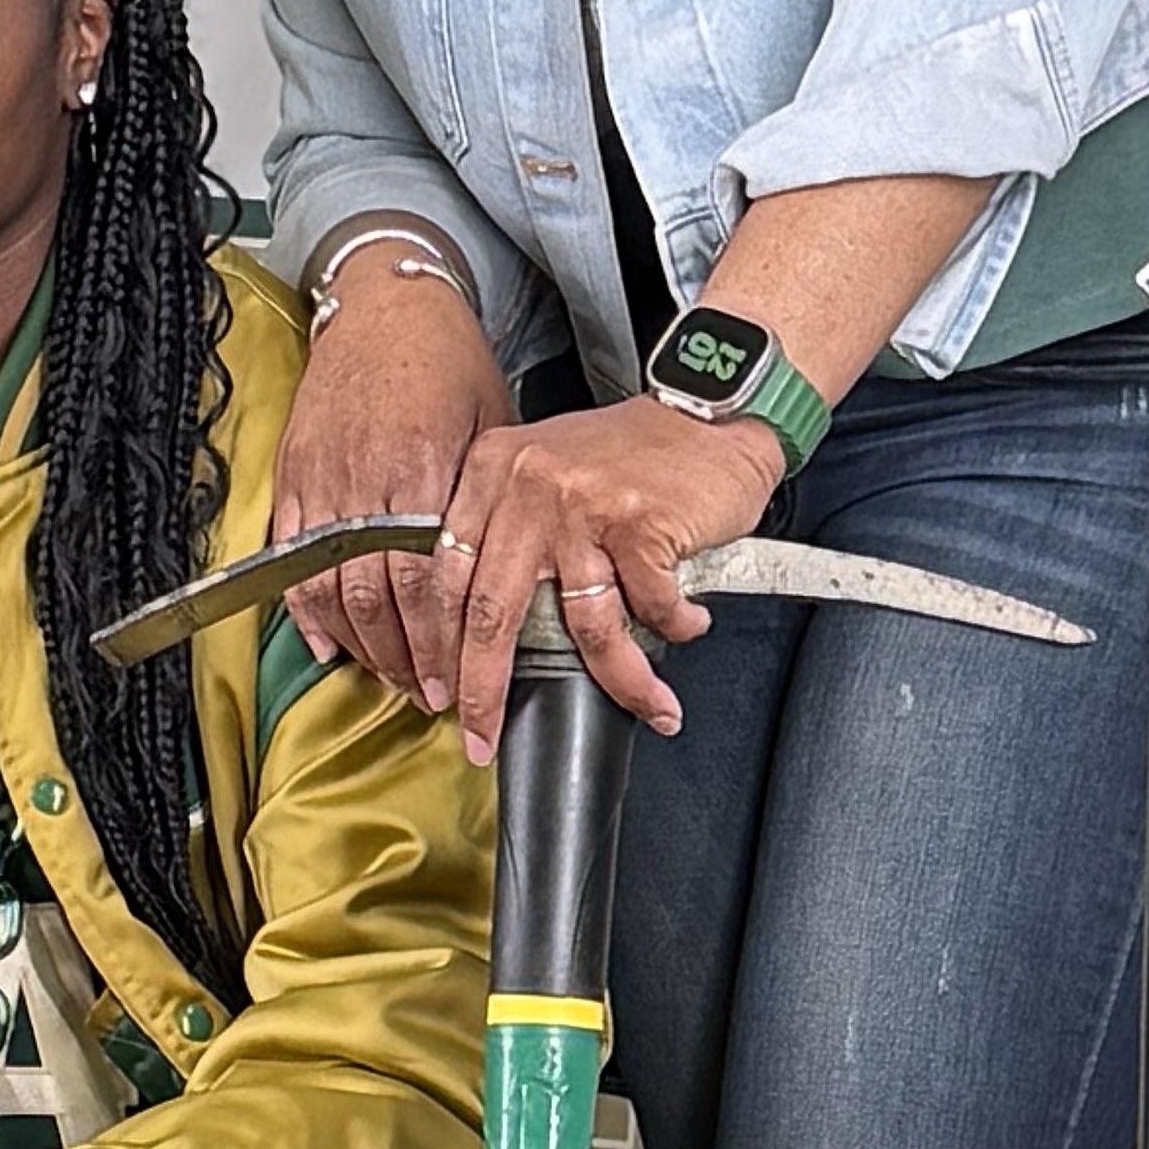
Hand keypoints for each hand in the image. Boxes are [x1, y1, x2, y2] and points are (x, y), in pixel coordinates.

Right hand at [273, 264, 509, 699]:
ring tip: (388, 677)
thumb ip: (484, 503)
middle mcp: (366, 483)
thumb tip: (503, 575)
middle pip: (376, 599)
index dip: (438, 643)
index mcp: (421, 471)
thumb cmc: (446, 361)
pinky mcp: (294, 479)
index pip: (427, 583)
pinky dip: (305, 611)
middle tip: (426, 696)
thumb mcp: (490, 426)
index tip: (455, 681)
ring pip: (330, 589)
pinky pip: (293, 562)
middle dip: (402, 659)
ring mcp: (322, 483)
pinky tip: (326, 645)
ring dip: (360, 646)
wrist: (385, 304)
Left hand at [431, 398, 782, 753]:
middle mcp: (527, 486)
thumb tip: (472, 629)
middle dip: (485, 692)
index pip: (445, 579)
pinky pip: (650, 606)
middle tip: (482, 741)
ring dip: (623, 681)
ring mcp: (582, 505)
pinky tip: (688, 626)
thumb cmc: (630, 451)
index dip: (437, 650)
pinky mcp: (639, 521)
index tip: (438, 698)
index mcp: (491, 473)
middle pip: (491, 614)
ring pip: (584, 625)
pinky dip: (675, 627)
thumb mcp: (541, 471)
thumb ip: (503, 531)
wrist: (711, 407)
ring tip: (651, 707)